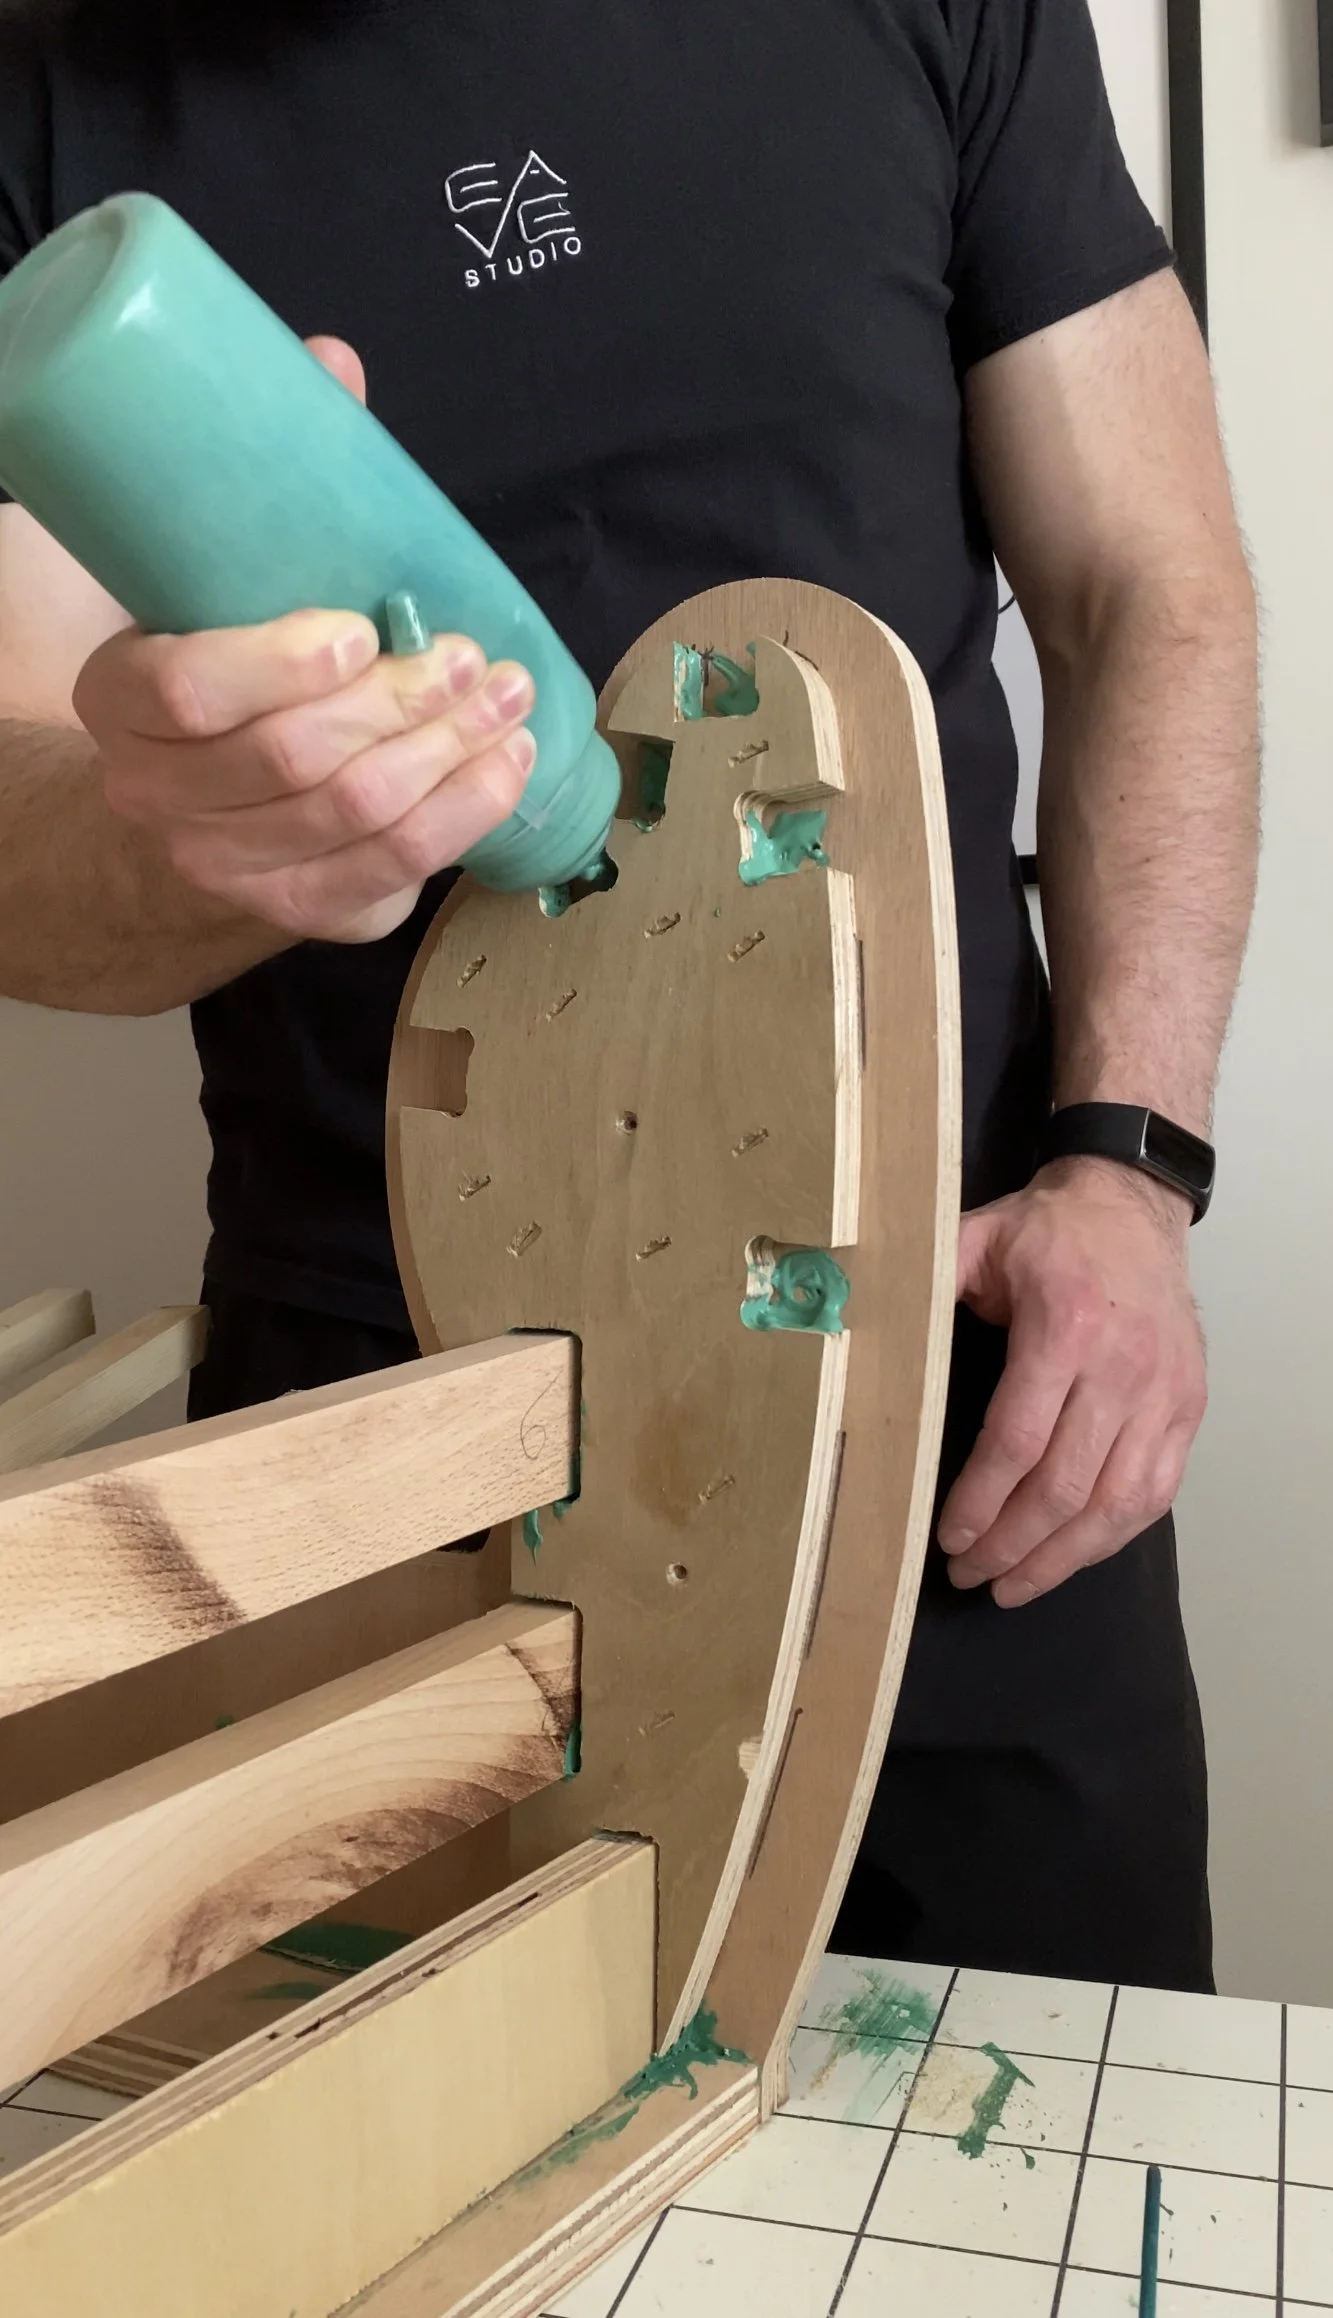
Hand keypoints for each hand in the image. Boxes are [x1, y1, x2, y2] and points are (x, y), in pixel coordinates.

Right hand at [74, 338, 535, 944]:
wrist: (185, 811)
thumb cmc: (216, 670)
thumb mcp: (211, 583)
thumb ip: (267, 483)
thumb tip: (334, 364)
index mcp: (121, 699)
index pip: (189, 694)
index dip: (278, 665)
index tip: (358, 627)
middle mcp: (159, 796)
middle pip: (295, 758)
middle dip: (401, 704)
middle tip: (470, 657)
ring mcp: (228, 866)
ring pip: (355, 817)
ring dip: (449, 755)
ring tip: (508, 698)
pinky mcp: (300, 912)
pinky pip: (392, 871)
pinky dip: (464, 814)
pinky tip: (506, 763)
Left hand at [937, 1158, 1206, 1607]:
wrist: (1134, 1204)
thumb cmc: (1047, 1230)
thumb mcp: (973, 1238)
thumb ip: (921, 1282)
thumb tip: (846, 1316)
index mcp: (1063, 1329)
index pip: (1017, 1440)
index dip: (980, 1500)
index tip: (949, 1538)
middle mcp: (1122, 1368)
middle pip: (1065, 1486)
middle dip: (1012, 1544)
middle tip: (970, 1574)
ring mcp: (1163, 1394)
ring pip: (1116, 1504)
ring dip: (1062, 1557)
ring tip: (1014, 1585)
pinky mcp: (1188, 1408)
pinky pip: (1156, 1493)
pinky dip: (1113, 1536)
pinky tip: (1073, 1556)